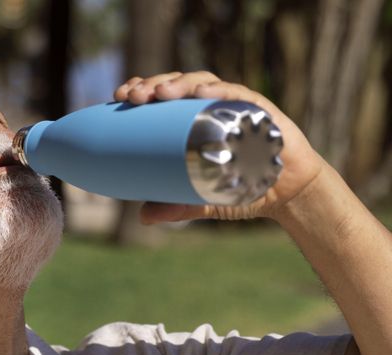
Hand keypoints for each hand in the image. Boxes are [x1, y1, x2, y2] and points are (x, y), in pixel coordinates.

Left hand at [112, 71, 330, 223]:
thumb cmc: (244, 188)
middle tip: (132, 96)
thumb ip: (176, 207)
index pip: (162, 97)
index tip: (119, 96)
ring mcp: (236, 105)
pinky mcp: (261, 109)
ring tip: (160, 93)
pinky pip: (238, 94)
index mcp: (193, 120)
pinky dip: (218, 91)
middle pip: (177, 84)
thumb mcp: (203, 200)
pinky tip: (200, 93)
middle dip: (152, 84)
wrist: (289, 194)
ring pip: (202, 83)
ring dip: (179, 83)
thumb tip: (143, 217)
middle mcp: (212, 107)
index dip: (141, 89)